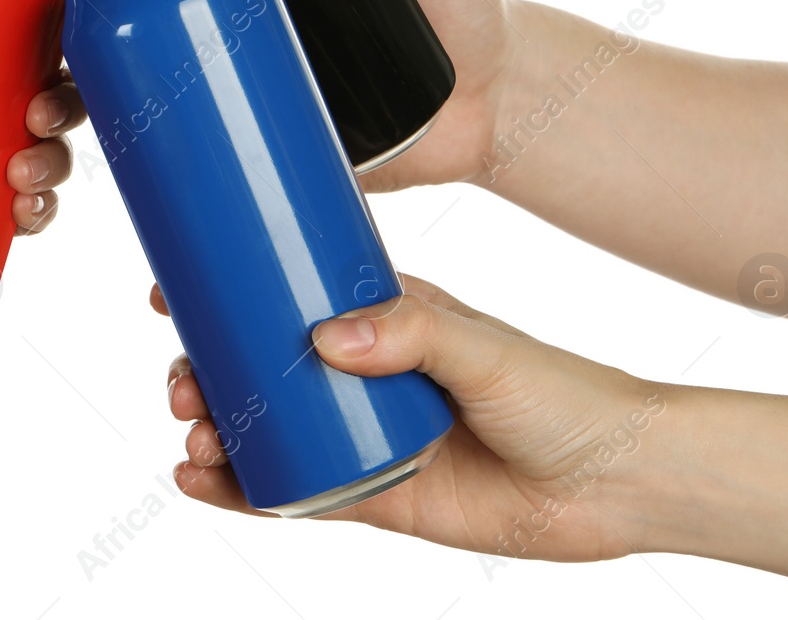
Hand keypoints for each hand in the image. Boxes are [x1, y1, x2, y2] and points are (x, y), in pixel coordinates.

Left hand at [0, 0, 86, 285]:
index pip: (29, 36)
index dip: (63, 35)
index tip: (59, 42)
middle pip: (51, 95)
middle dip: (65, 107)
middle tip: (37, 117)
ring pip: (45, 154)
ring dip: (54, 164)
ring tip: (21, 176)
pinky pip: (20, 210)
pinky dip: (37, 211)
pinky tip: (26, 211)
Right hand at [157, 276, 669, 562]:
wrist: (616, 484)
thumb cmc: (564, 396)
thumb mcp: (484, 350)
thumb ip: (412, 335)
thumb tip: (326, 336)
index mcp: (385, 319)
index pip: (289, 296)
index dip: (227, 294)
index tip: (171, 291)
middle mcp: (364, 373)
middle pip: (262, 368)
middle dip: (208, 372)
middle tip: (184, 384)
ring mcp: (363, 435)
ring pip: (268, 430)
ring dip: (218, 430)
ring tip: (195, 436)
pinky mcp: (374, 496)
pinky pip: (295, 492)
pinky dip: (245, 490)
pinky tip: (203, 484)